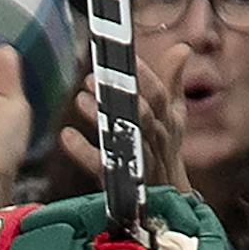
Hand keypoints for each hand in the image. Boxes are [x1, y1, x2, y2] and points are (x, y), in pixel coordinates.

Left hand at [59, 43, 192, 193]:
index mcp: (168, 122)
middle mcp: (157, 140)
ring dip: (101, 118)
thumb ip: (172, 83)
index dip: (146, 76)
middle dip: (121, 95)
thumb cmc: (164, 152)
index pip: (160, 96)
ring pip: (124, 138)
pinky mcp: (122, 183)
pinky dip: (84, 151)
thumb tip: (181, 48)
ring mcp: (140, 162)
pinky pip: (103, 166)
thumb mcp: (171, 117)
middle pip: (143, 114)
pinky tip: (67, 136)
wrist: (164, 201)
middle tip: (92, 78)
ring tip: (80, 100)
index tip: (128, 58)